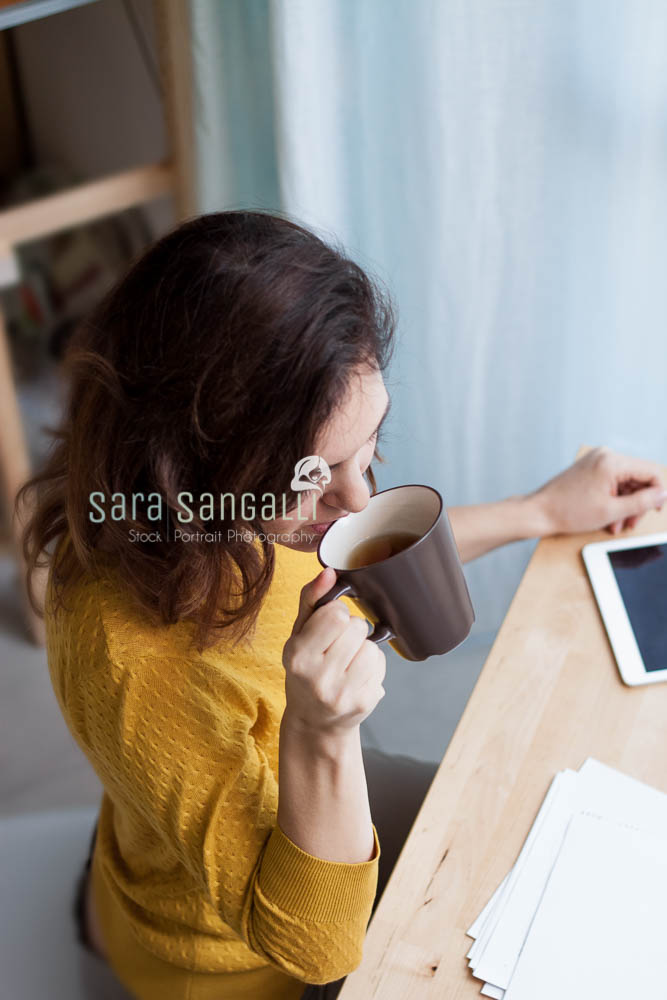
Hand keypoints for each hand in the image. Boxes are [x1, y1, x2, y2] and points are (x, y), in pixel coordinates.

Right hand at [282, 567, 385, 734]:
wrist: (314, 721)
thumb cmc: (306, 669)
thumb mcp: (298, 634)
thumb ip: (311, 599)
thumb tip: (329, 572)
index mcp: (297, 655)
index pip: (336, 614)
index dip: (335, 614)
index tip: (326, 628)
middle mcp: (317, 677)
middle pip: (357, 627)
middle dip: (351, 631)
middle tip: (337, 647)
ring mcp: (342, 694)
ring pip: (372, 647)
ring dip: (363, 648)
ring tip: (347, 661)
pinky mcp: (363, 703)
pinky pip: (381, 665)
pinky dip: (372, 666)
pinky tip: (356, 676)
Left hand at [530, 446, 666, 536]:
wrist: (539, 512)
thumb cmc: (568, 511)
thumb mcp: (612, 510)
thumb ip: (642, 502)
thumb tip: (662, 494)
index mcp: (612, 461)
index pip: (650, 473)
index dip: (658, 494)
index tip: (656, 510)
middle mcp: (605, 455)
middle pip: (638, 478)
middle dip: (637, 503)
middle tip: (631, 523)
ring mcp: (597, 460)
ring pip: (626, 482)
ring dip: (625, 505)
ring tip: (617, 524)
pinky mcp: (590, 468)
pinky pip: (612, 482)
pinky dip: (614, 499)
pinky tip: (609, 517)